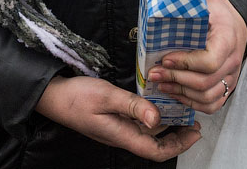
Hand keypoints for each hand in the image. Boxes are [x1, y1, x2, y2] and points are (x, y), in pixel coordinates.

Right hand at [35, 75, 200, 160]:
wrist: (52, 96)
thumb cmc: (76, 97)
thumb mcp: (106, 96)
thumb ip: (132, 106)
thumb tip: (158, 119)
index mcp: (121, 135)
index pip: (155, 150)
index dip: (178, 145)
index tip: (194, 133)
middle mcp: (121, 135)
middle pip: (154, 145)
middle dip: (177, 137)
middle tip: (194, 124)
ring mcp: (116, 129)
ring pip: (147, 134)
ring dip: (167, 127)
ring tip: (181, 114)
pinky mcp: (112, 120)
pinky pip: (137, 124)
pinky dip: (152, 118)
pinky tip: (157, 106)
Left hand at [147, 0, 246, 114]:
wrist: (236, 21)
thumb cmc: (217, 10)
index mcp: (227, 37)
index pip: (210, 60)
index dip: (185, 63)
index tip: (165, 58)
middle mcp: (232, 60)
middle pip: (205, 81)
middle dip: (175, 79)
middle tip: (154, 73)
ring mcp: (231, 75)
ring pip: (208, 96)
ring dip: (181, 93)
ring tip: (161, 84)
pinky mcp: (227, 85)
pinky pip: (213, 104)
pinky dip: (193, 103)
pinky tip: (177, 93)